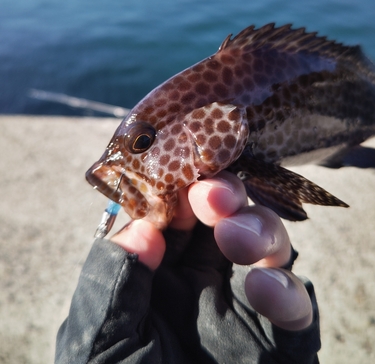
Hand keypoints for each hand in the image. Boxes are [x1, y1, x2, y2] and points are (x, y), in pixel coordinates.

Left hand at [111, 170, 312, 330]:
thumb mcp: (100, 338)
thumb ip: (113, 282)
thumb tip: (142, 230)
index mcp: (160, 277)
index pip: (177, 219)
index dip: (178, 192)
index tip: (177, 171)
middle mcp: (205, 284)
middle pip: (227, 219)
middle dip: (222, 196)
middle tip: (211, 193)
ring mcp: (245, 309)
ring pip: (268, 246)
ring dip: (256, 228)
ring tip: (235, 235)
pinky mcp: (280, 342)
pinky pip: (298, 306)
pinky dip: (287, 290)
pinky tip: (262, 286)